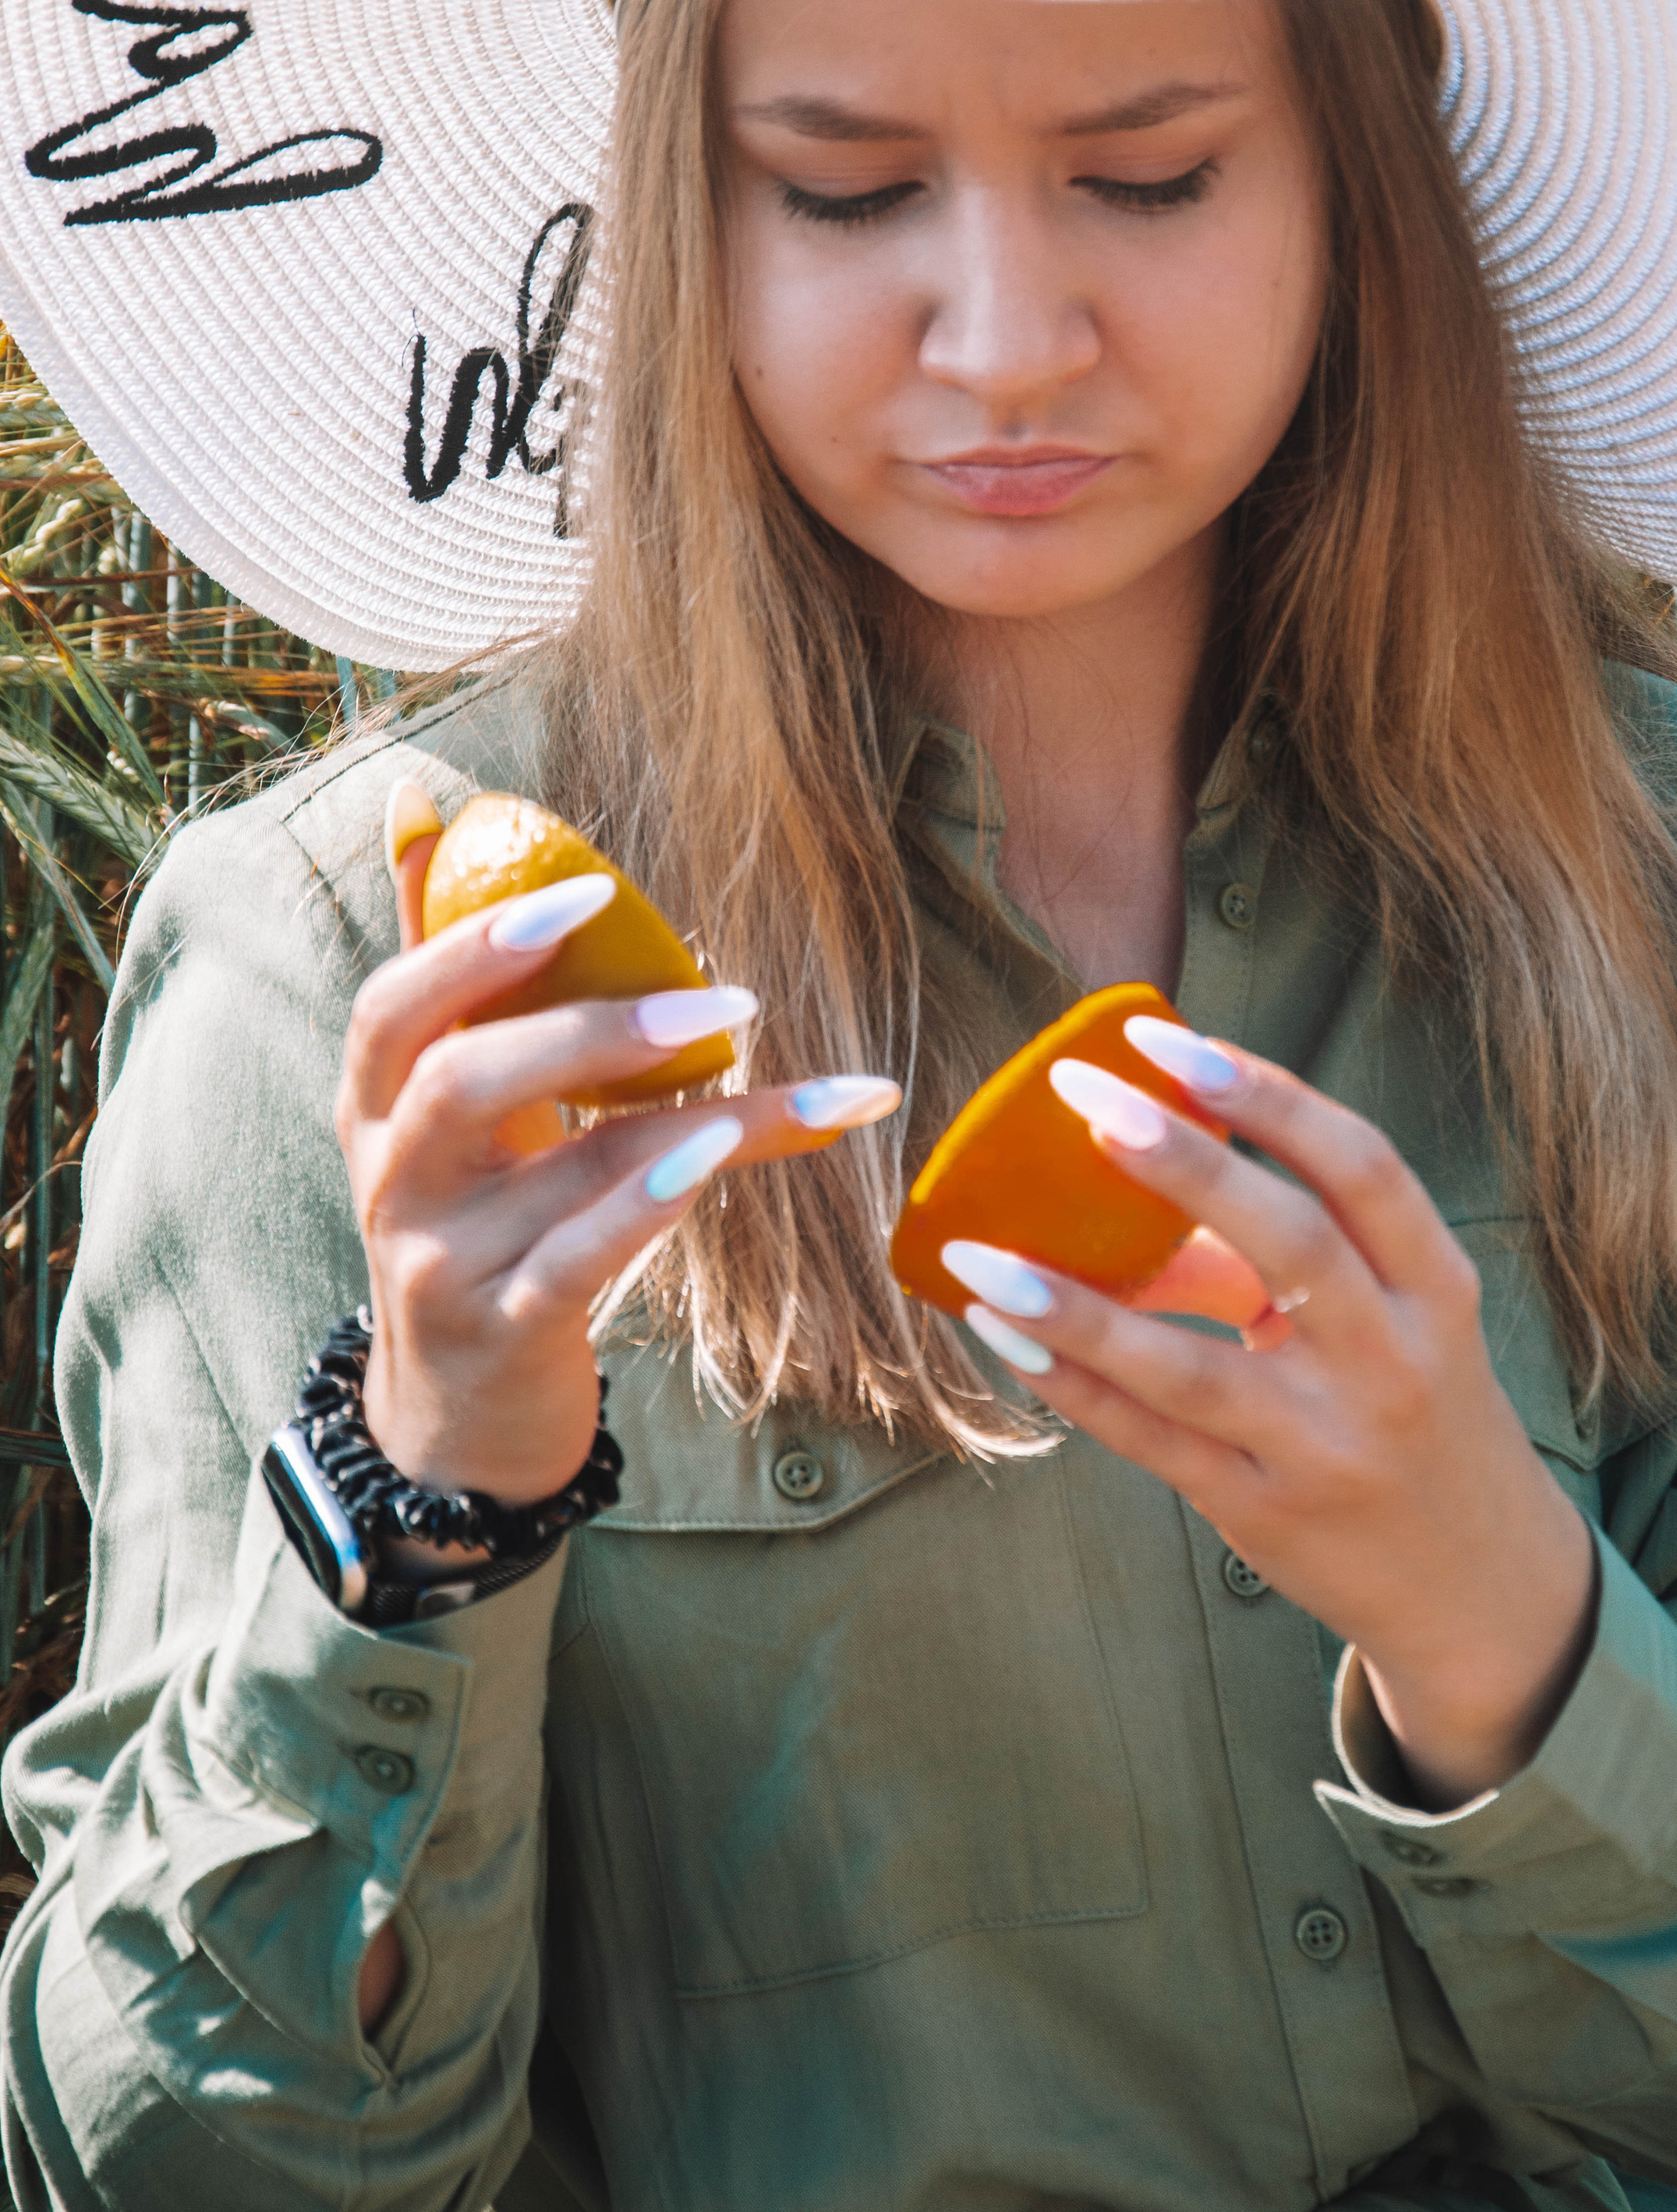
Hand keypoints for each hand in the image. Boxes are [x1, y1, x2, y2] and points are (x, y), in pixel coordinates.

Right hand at [339, 783, 901, 1513]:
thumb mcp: (440, 1094)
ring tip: (767, 1066)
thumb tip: (418, 796)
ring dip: (680, 1115)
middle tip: (726, 997)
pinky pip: (579, 1261)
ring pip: (561, 1171)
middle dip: (591, 1025)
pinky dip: (648, 1207)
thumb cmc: (473, 1212)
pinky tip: (716, 1159)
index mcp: (375, 1100)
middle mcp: (393, 1176)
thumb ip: (442, 958)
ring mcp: (442, 1261)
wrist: (457, 1414)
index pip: (396, 1002)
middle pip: (461, 1078)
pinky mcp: (503, 1330)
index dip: (481, 939)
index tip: (592, 889)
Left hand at [943, 1026, 1596, 1807]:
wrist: (1481, 1586)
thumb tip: (1154, 1141)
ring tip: (979, 1251)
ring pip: (1188, 1368)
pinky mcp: (1264, 1512)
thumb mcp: (1405, 1317)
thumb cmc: (1420, 1408)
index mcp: (1433, 1288)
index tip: (1171, 1043)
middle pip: (1287, 1240)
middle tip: (1080, 1096)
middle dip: (1179, 1161)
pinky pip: (1151, 1442)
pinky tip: (1003, 1335)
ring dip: (1074, 1306)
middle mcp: (1390, 1361)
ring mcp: (1325, 1445)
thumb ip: (1308, 1242)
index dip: (1268, 1095)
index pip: (1362, 1165)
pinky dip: (1073, 1387)